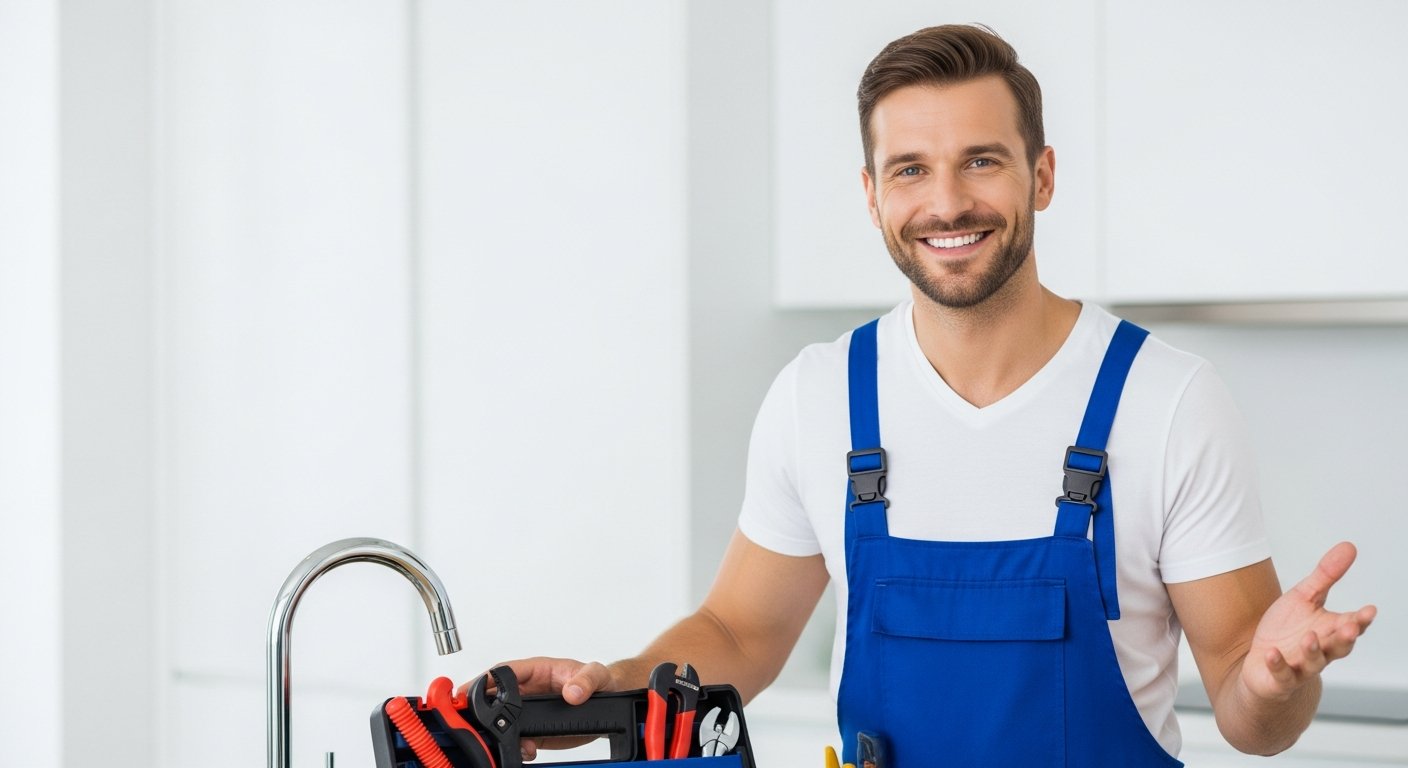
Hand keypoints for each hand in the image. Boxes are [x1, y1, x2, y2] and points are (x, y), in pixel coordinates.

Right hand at [457, 656, 619, 760]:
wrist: (610, 701)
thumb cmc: (599, 681)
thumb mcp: (596, 674)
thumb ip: (586, 680)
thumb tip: (573, 691)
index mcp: (538, 669)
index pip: (505, 671)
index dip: (486, 679)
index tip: (473, 688)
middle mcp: (529, 689)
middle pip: (495, 696)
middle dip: (479, 707)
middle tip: (470, 718)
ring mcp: (531, 710)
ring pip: (503, 720)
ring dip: (498, 731)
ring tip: (506, 741)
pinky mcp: (537, 729)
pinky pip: (519, 738)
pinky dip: (518, 747)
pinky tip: (527, 750)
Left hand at [1240, 542, 1376, 701]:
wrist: (1261, 664)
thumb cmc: (1286, 630)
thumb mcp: (1304, 597)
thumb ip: (1326, 576)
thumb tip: (1349, 546)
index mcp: (1329, 630)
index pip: (1351, 625)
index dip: (1361, 620)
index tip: (1369, 610)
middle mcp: (1321, 650)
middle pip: (1339, 646)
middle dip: (1346, 637)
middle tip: (1351, 626)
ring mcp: (1301, 667)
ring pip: (1314, 662)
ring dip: (1313, 651)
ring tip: (1309, 637)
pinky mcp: (1280, 679)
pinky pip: (1281, 674)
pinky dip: (1278, 665)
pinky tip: (1272, 653)